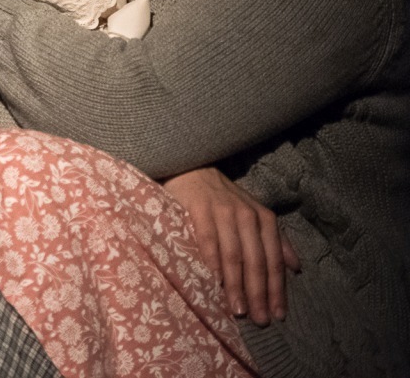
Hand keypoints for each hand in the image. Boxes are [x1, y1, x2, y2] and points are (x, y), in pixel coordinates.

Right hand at [163, 167, 298, 325]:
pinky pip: (208, 240)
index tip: (278, 315)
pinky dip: (212, 262)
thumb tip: (297, 268)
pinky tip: (214, 282)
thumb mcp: (255, 214)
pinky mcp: (200, 209)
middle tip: (259, 320)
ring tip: (238, 310)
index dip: (277, 290)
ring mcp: (223, 211)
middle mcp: (248, 216)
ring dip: (237, 285)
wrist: (192, 168)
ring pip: (234, 255)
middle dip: (258, 293)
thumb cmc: (223, 197)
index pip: (274, 261)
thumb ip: (276, 240)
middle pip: (256, 261)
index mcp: (265, 219)